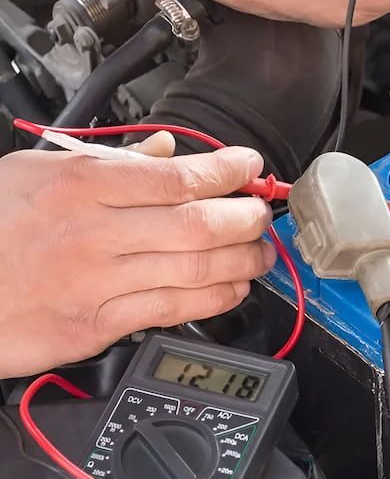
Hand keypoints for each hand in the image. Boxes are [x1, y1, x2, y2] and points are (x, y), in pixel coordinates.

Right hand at [0, 142, 274, 377]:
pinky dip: (214, 298)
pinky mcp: (94, 325)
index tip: (250, 166)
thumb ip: (109, 162)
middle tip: (263, 212)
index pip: (177, 176)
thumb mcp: (37, 172)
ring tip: (261, 251)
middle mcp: (94, 233)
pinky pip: (171, 310)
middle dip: (247, 217)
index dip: (228, 171)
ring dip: (242, 260)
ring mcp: (95, 282)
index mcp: (80, 186)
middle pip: (198, 224)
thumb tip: (166, 153)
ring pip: (195, 269)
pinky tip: (233, 287)